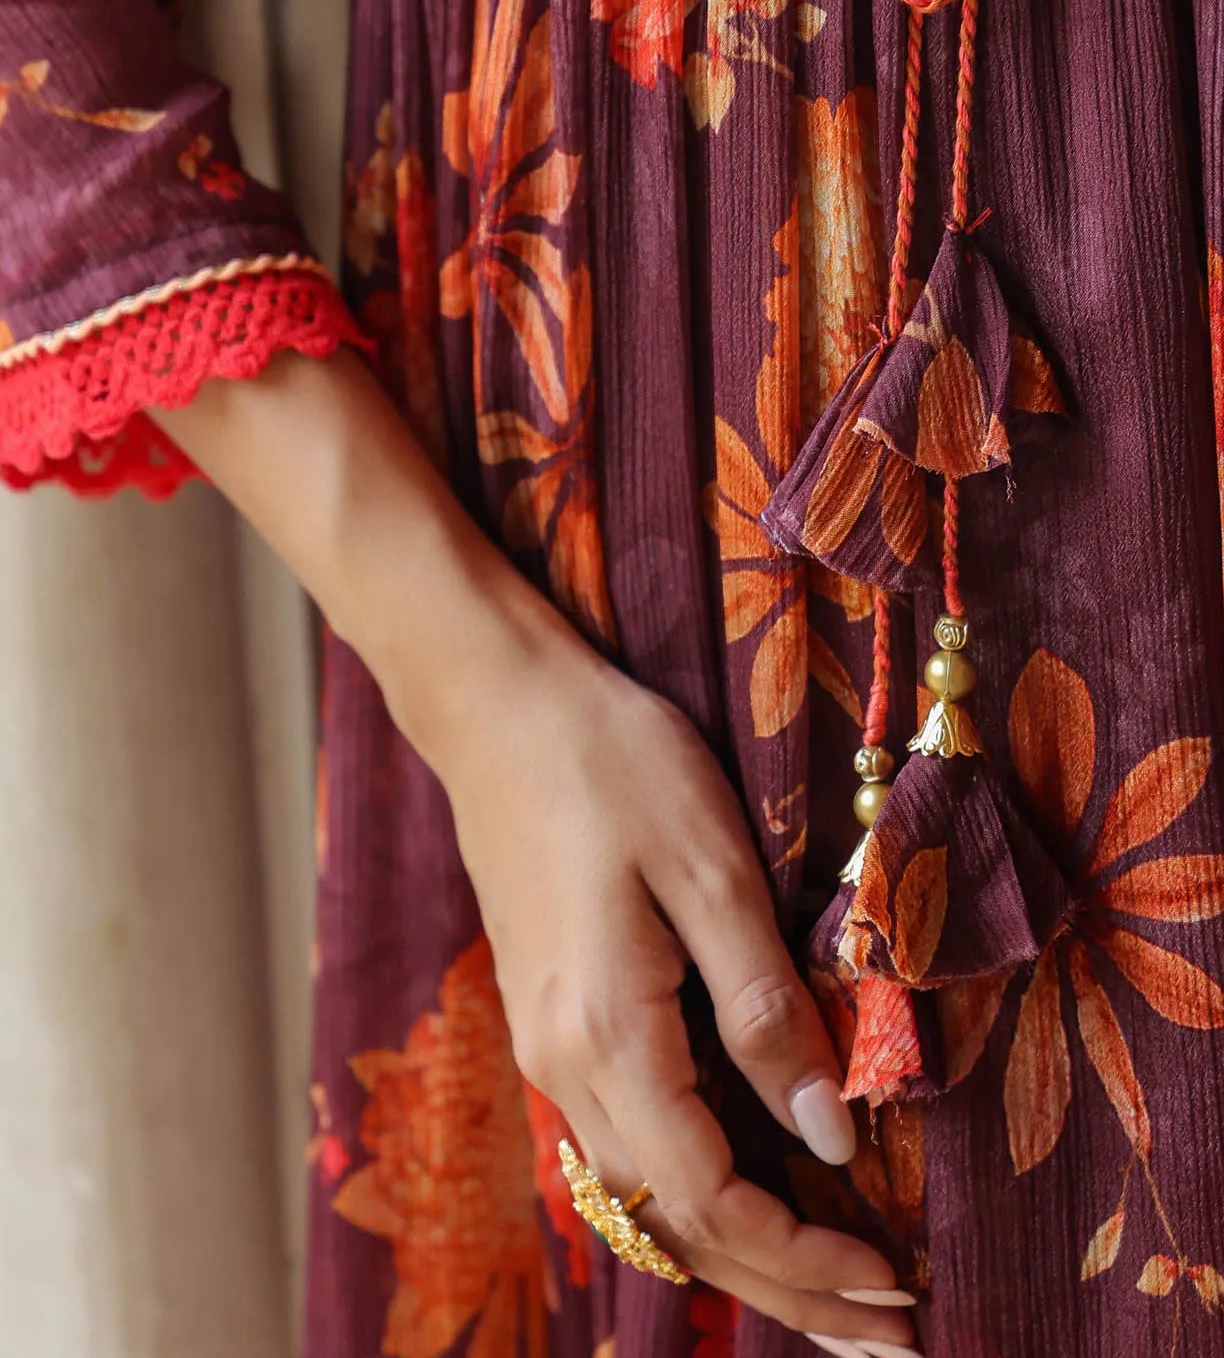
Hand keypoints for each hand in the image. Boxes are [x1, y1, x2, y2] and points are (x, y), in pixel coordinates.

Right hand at [151, 352, 915, 1346]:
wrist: (496, 702)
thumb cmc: (609, 763)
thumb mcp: (710, 868)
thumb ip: (765, 1005)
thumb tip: (828, 1130)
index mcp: (606, 1039)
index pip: (715, 1204)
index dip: (808, 1261)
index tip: (897, 1283)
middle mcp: (564, 1067)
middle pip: (678, 1227)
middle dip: (785, 1292)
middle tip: (887, 1336)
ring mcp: (548, 1045)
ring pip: (651, 1194)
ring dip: (744, 1253)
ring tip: (833, 1288)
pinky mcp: (552, 1014)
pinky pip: (630, 1145)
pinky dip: (698, 1193)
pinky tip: (747, 1191)